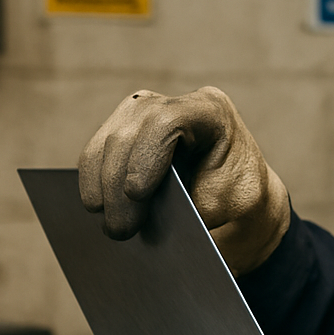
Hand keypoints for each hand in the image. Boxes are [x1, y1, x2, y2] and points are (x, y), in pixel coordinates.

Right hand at [79, 87, 289, 274]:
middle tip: (119, 231)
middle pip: (129, 135)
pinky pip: (98, 152)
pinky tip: (99, 209)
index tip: (136, 194)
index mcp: (210, 111)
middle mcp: (174, 103)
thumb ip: (186, 204)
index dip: (145, 156)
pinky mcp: (125, 129)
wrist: (238, 192)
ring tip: (109, 226)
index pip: (167, 122)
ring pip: (106, 143)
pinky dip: (95, 182)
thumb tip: (142, 217)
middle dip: (117, 186)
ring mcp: (145, 112)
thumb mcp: (223, 203)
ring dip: (101, 186)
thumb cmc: (237, 197)